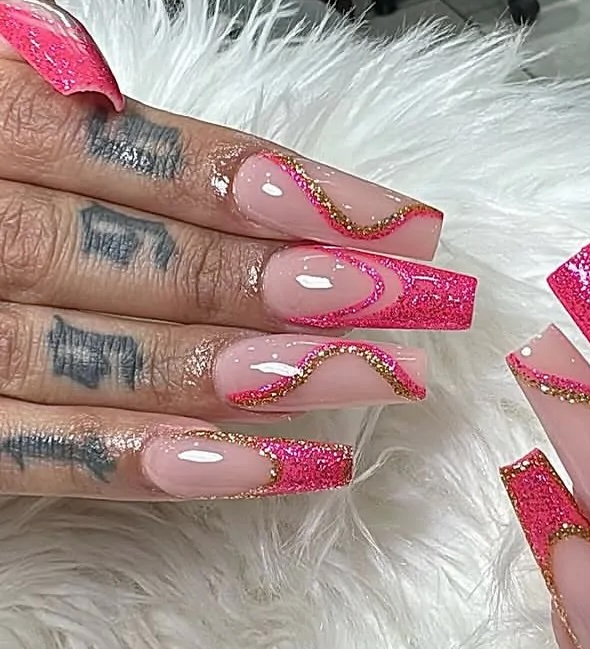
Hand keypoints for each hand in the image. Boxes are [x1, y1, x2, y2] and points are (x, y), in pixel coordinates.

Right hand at [0, 0, 475, 499]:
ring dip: (260, 371)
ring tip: (375, 379)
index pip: (156, 154)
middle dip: (302, 284)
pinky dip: (157, 462)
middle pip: (158, 259)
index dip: (285, 187)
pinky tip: (268, 467)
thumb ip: (51, 115)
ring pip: (116, 357)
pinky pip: (45, 457)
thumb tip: (205, 152)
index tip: (398, 221)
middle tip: (421, 305)